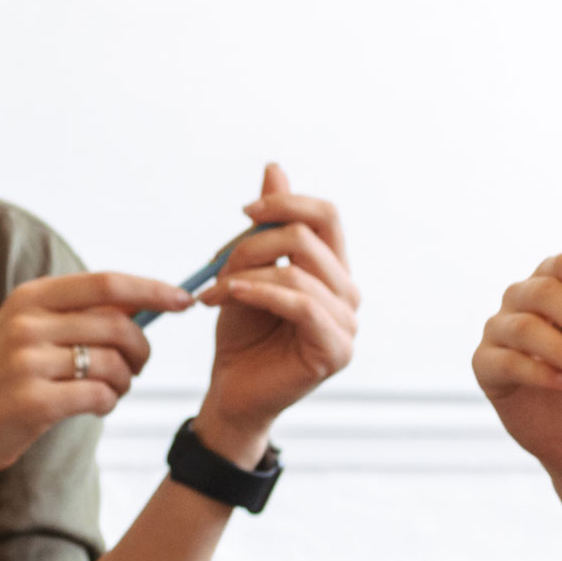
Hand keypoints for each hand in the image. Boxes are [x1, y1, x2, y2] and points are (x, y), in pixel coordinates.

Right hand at [0, 270, 198, 476]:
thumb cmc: (0, 382)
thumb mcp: (27, 333)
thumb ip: (77, 315)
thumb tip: (143, 300)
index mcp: (29, 298)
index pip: (106, 283)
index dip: (152, 289)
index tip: (183, 299)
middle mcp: (27, 324)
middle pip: (117, 325)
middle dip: (141, 348)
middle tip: (138, 367)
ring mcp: (27, 362)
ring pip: (113, 363)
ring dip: (124, 382)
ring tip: (110, 391)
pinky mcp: (33, 402)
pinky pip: (100, 395)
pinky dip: (108, 403)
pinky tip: (96, 406)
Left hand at [193, 163, 358, 462]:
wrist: (231, 392)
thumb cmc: (241, 335)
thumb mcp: (246, 270)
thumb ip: (266, 225)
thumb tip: (275, 168)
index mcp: (332, 270)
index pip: (326, 215)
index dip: (285, 203)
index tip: (244, 212)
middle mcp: (348, 294)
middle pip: (311, 235)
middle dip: (254, 241)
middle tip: (216, 264)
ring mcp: (347, 324)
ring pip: (300, 270)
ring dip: (245, 273)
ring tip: (213, 292)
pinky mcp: (335, 350)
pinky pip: (302, 305)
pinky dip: (260, 294)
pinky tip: (228, 297)